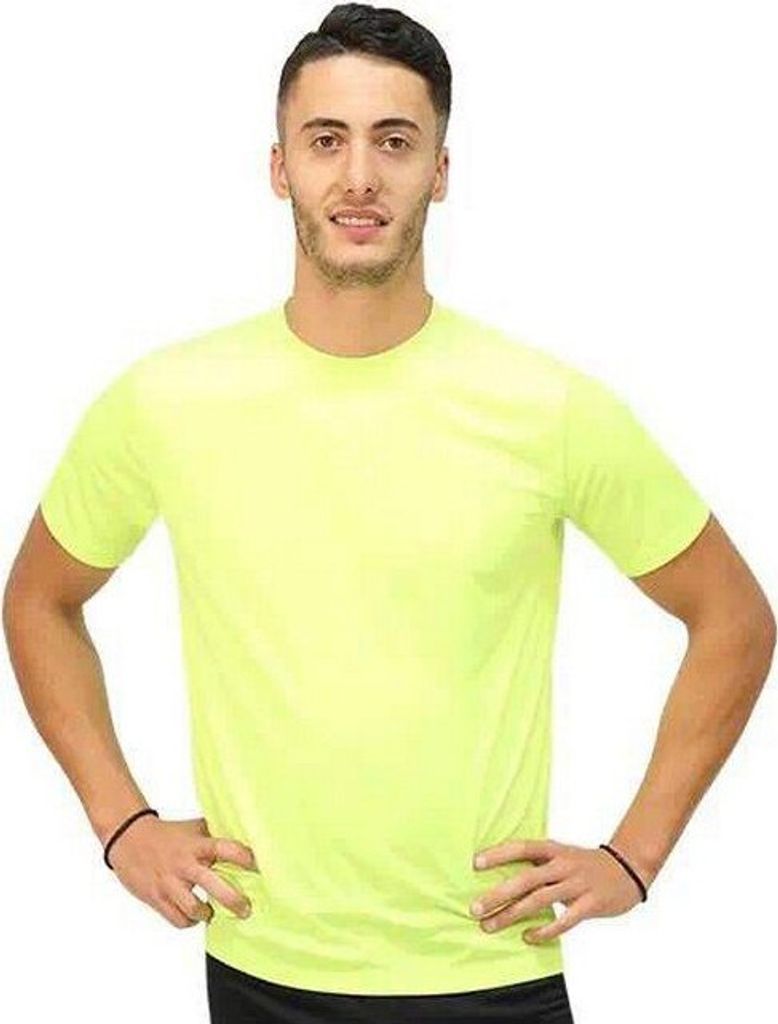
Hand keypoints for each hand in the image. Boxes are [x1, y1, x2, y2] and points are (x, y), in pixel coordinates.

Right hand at [106, 814, 258, 928]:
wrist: (129, 838)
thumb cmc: (168, 834)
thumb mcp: (194, 829)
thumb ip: (215, 836)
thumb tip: (245, 837)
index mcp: (196, 845)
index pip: (225, 849)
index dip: (243, 858)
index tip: (257, 866)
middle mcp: (185, 864)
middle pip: (213, 885)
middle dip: (233, 900)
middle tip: (246, 909)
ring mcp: (170, 883)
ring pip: (194, 908)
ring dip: (207, 913)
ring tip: (212, 912)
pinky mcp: (156, 897)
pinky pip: (177, 919)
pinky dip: (189, 922)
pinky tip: (193, 916)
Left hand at [470, 837, 649, 943]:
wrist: (628, 869)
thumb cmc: (585, 864)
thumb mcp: (561, 855)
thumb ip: (537, 864)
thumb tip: (502, 877)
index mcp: (554, 850)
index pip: (522, 848)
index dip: (499, 854)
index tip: (475, 863)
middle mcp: (563, 865)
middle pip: (525, 879)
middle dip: (498, 894)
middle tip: (475, 908)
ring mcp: (577, 884)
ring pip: (539, 900)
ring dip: (512, 914)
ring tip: (491, 926)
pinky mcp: (590, 904)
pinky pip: (565, 920)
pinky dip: (545, 930)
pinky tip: (528, 937)